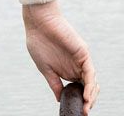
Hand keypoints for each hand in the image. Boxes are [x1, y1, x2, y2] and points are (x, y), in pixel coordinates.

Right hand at [22, 0, 98, 115]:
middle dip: (88, 101)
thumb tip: (60, 99)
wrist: (38, 22)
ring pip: (91, 82)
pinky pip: (90, 72)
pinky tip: (87, 95)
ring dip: (91, 96)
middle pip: (88, 87)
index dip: (80, 100)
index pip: (78, 89)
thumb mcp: (44, 68)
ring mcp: (80, 60)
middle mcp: (75, 67)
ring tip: (86, 106)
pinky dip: (90, 84)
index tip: (78, 111)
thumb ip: (54, 83)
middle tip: (84, 112)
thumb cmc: (37, 41)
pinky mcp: (83, 54)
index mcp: (65, 70)